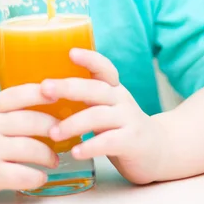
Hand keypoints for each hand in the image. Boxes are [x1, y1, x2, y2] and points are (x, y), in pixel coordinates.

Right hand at [0, 84, 58, 203]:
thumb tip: (47, 105)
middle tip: (66, 132)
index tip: (58, 92)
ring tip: (54, 159)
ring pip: (29, 148)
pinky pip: (21, 175)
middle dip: (53, 127)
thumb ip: (7, 112)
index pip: (17, 95)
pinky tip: (41, 177)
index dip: (38, 92)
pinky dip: (37, 176)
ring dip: (48, 155)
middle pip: (29, 121)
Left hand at [41, 49, 163, 184]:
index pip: (103, 67)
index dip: (89, 58)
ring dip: (73, 123)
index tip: (70, 52)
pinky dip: (90, 146)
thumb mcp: (105, 106)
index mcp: (112, 88)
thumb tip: (43, 90)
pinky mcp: (132, 142)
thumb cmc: (120, 127)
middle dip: (67, 87)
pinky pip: (109, 142)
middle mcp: (121, 99)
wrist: (160, 151)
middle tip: (43, 88)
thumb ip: (85, 97)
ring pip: (98, 116)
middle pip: (94, 88)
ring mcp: (128, 120)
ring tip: (53, 133)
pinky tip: (75, 151)